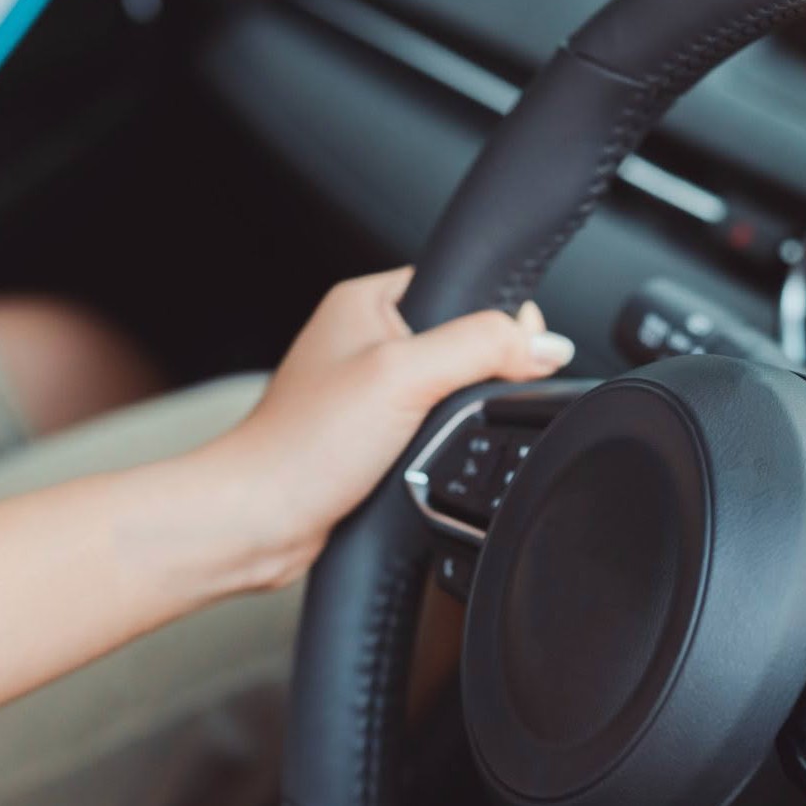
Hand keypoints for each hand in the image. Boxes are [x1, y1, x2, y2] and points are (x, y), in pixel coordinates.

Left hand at [198, 267, 572, 584]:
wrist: (259, 519)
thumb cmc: (301, 445)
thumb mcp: (405, 377)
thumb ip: (482, 348)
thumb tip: (546, 344)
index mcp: (366, 299)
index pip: (461, 286)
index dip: (496, 320)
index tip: (506, 356)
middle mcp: (363, 338)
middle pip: (462, 341)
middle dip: (475, 377)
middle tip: (447, 407)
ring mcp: (365, 388)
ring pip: (448, 391)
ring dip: (452, 419)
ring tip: (422, 438)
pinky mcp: (369, 434)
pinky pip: (428, 430)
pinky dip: (434, 447)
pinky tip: (416, 460)